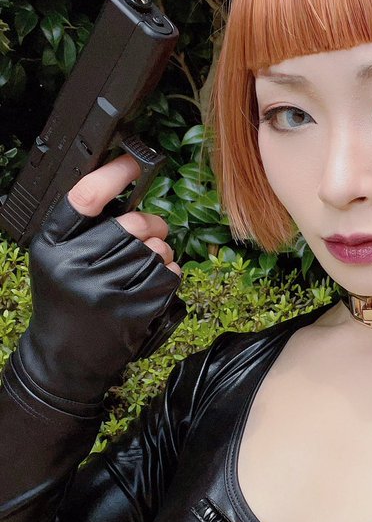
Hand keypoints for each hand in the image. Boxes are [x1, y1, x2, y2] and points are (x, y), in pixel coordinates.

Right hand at [14, 153, 187, 404]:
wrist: (64, 359)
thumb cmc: (64, 303)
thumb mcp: (54, 260)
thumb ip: (80, 230)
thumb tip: (126, 193)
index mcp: (51, 247)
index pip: (83, 198)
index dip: (112, 174)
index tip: (133, 162)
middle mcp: (75, 267)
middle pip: (131, 224)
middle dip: (150, 224)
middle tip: (153, 229)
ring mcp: (105, 291)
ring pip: (155, 250)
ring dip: (162, 252)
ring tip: (151, 262)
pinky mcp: (132, 312)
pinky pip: (168, 276)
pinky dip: (170, 274)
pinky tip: (157, 281)